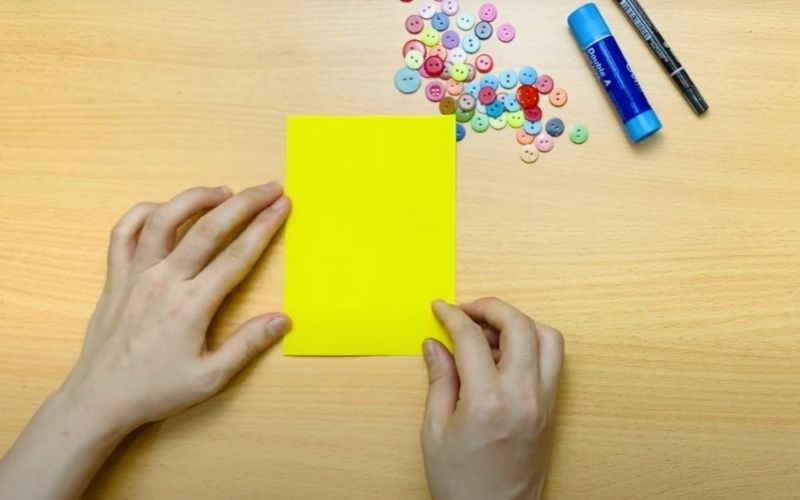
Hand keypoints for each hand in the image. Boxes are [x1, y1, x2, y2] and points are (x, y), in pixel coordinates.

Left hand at [60, 182, 291, 433]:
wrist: (100, 398)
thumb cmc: (157, 390)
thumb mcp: (210, 378)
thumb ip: (247, 346)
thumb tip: (282, 320)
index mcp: (191, 305)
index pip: (236, 255)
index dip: (263, 227)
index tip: (282, 206)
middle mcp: (164, 281)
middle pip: (208, 228)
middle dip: (243, 203)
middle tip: (267, 188)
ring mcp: (135, 274)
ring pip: (165, 219)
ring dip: (196, 198)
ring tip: (223, 192)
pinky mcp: (115, 276)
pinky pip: (125, 232)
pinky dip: (144, 212)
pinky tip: (166, 209)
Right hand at [421, 298, 563, 499]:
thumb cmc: (462, 484)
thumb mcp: (435, 431)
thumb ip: (439, 380)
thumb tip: (435, 344)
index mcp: (487, 402)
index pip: (472, 338)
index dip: (453, 316)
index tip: (441, 309)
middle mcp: (523, 396)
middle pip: (519, 325)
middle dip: (490, 307)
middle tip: (466, 311)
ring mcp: (543, 402)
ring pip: (547, 337)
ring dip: (518, 322)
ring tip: (488, 332)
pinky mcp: (551, 409)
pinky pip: (553, 360)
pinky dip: (532, 343)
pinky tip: (505, 353)